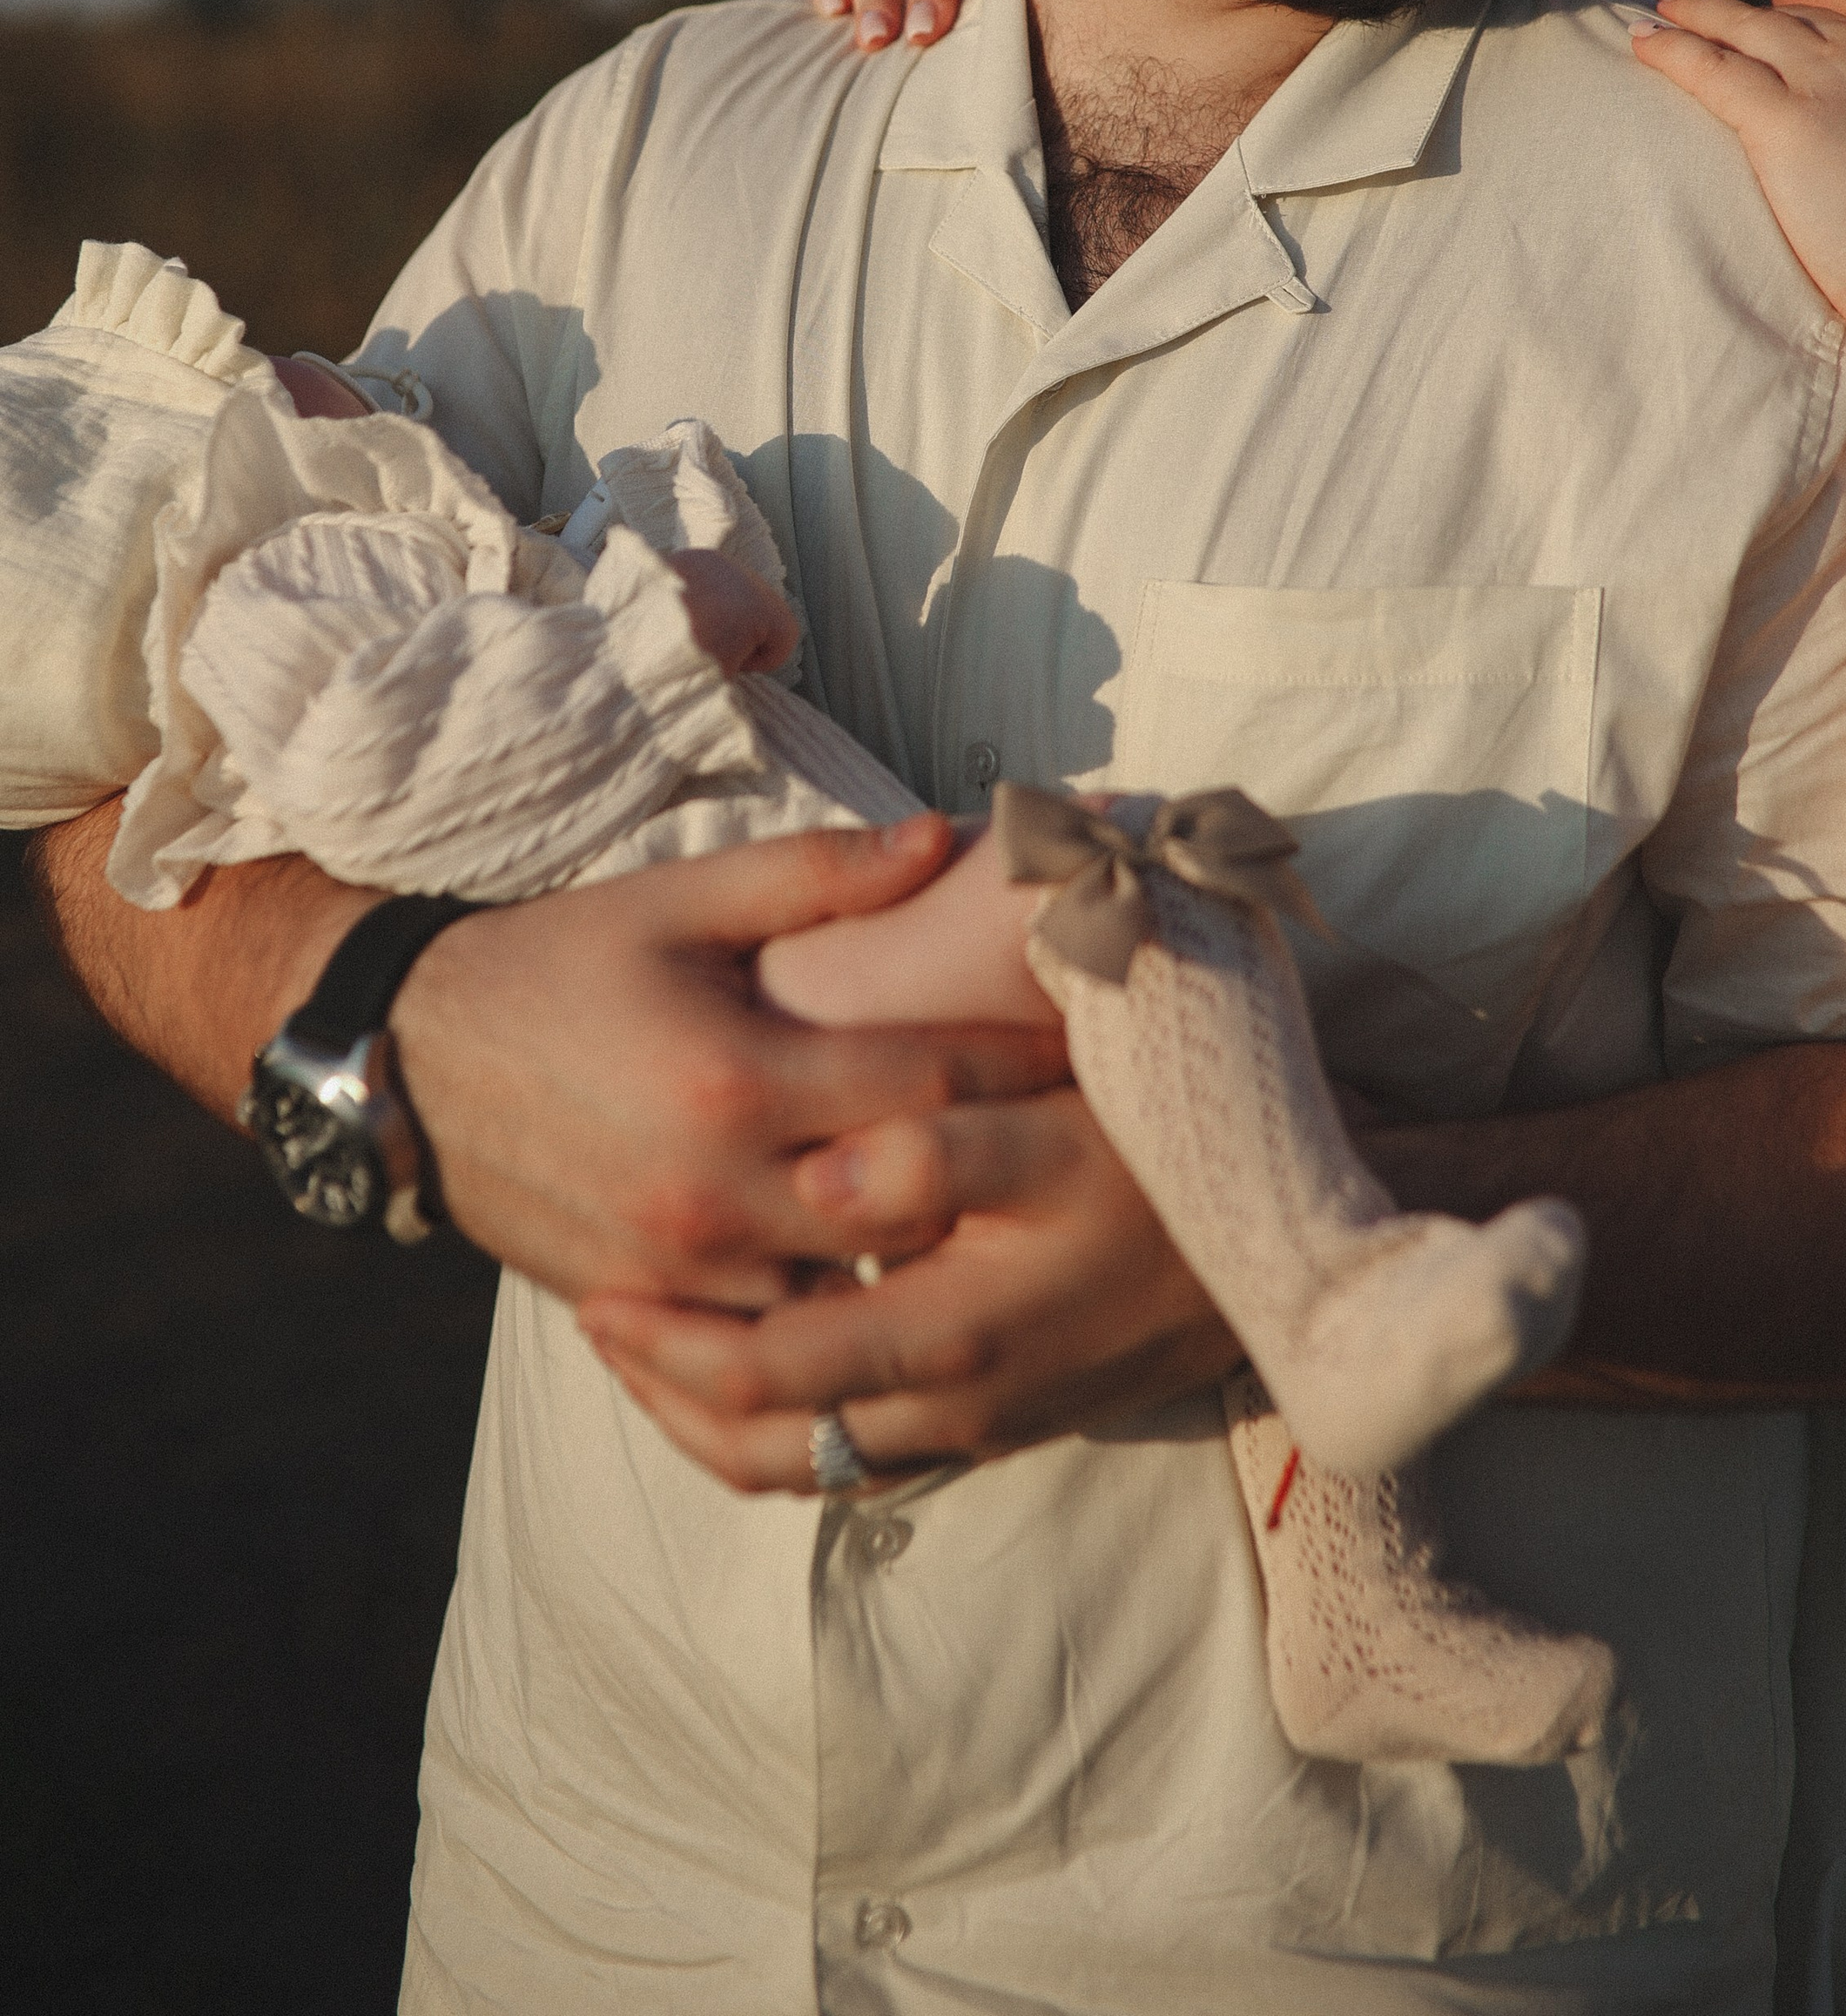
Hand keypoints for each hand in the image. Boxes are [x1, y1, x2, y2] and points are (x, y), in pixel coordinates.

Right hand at [387, 816, 1069, 1306]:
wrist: (409, 1064)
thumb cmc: (560, 964)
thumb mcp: (681, 898)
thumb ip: (819, 873)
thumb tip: (944, 836)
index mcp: (739, 1080)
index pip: (929, 1082)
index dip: (1024, 1064)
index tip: (1098, 1047)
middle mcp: (718, 1194)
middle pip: (912, 1206)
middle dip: (997, 1175)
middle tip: (1086, 1147)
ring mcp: (683, 1274)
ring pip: (854, 1298)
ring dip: (927, 1265)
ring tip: (1016, 1226)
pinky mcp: (652, 1316)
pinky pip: (778, 1347)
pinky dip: (843, 1320)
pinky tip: (906, 1290)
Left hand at [578, 1083, 1237, 1491]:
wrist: (1290, 1256)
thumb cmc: (1171, 1167)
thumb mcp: (1056, 1134)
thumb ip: (933, 1150)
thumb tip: (816, 1179)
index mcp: (953, 1338)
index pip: (770, 1374)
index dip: (673, 1343)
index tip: (601, 1291)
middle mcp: (959, 1410)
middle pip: (768, 1446)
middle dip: (670, 1392)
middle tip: (597, 1320)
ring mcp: (984, 1428)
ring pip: (811, 1469)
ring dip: (717, 1421)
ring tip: (651, 1352)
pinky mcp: (1006, 1422)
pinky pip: (863, 1461)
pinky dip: (786, 1431)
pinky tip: (759, 1367)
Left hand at [1633, 0, 1845, 337]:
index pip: (1844, 27)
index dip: (1800, 32)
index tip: (1770, 34)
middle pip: (1789, 22)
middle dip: (1740, 14)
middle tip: (1693, 5)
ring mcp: (1828, 79)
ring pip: (1744, 31)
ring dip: (1694, 18)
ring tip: (1658, 14)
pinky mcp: (1784, 121)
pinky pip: (1712, 71)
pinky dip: (1671, 52)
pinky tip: (1642, 46)